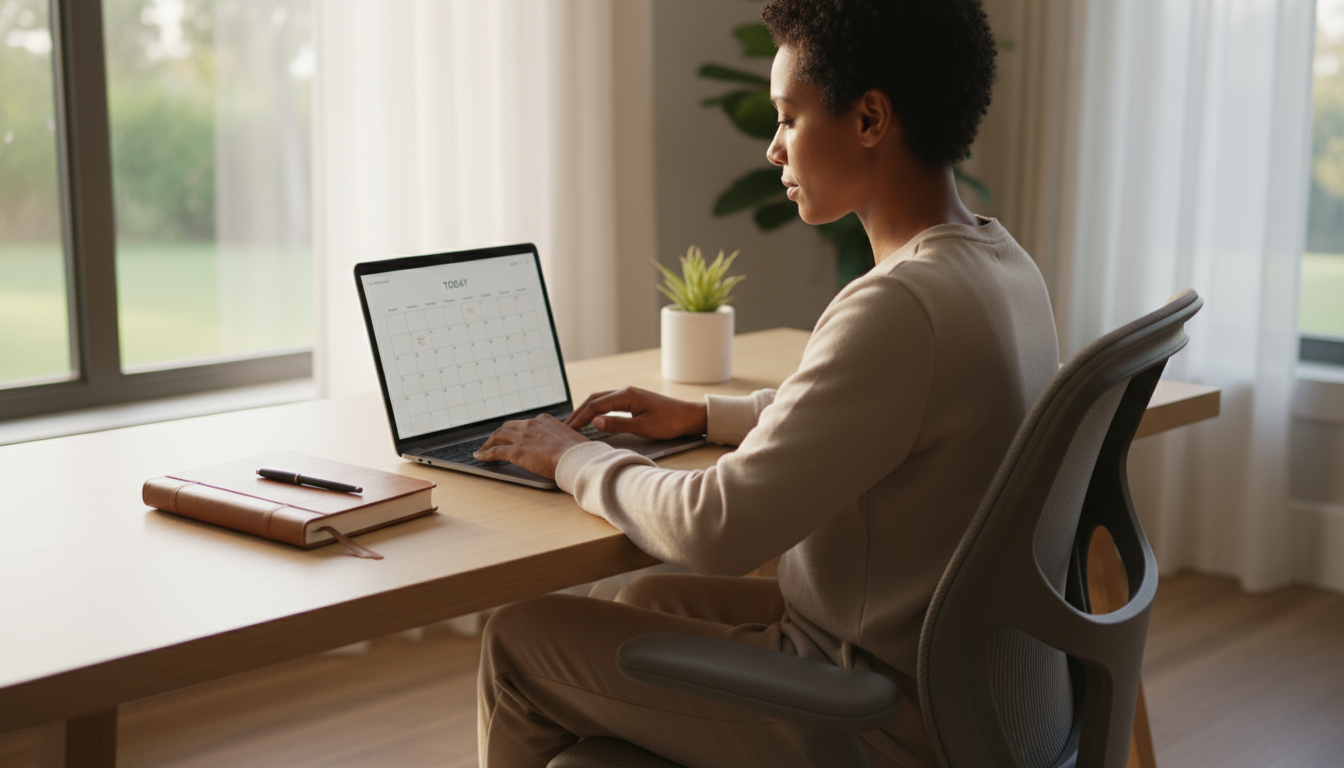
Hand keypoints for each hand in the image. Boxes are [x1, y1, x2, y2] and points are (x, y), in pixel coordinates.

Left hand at [474, 414, 589, 478]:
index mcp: (544, 420)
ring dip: (489, 442)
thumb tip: (566, 447)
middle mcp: (531, 425)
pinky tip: (480, 457)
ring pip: (498, 436)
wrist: (576, 458)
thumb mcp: (571, 439)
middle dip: (499, 434)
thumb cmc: (579, 452)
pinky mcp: (516, 451)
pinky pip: (495, 451)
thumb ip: (562, 440)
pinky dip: (485, 453)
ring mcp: (522, 437)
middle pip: (508, 427)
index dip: (516, 430)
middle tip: (494, 441)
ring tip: (484, 449)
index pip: (525, 423)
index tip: (514, 435)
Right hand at [565, 386, 707, 439]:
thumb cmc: (669, 422)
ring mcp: (629, 394)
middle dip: (579, 412)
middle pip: (594, 399)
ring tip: (575, 422)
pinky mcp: (633, 400)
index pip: (595, 405)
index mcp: (626, 396)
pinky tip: (593, 417)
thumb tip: (594, 421)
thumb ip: (617, 424)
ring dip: (587, 410)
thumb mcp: (642, 427)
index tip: (569, 429)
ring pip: (601, 399)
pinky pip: (609, 402)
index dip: (580, 418)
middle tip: (566, 426)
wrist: (689, 416)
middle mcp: (625, 391)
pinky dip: (597, 409)